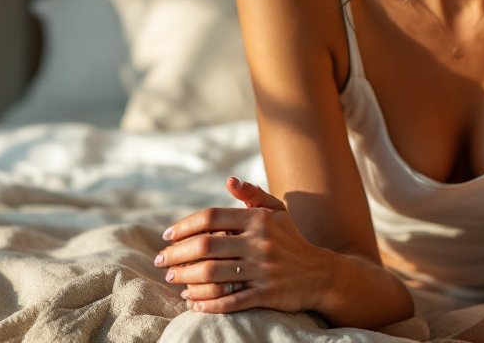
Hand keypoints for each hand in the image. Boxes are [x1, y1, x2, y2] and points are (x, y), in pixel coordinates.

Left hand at [156, 177, 332, 313]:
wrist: (322, 274)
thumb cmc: (292, 240)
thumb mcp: (277, 212)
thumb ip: (253, 195)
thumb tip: (229, 181)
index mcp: (259, 220)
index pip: (211, 218)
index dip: (184, 226)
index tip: (166, 236)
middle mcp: (260, 243)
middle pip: (205, 246)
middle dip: (176, 254)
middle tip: (161, 261)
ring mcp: (263, 269)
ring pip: (212, 275)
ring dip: (185, 278)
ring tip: (172, 279)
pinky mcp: (267, 294)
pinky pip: (229, 301)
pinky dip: (206, 303)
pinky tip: (192, 303)